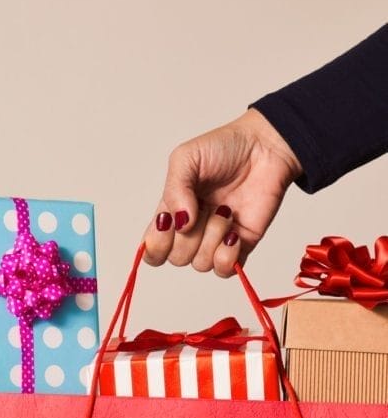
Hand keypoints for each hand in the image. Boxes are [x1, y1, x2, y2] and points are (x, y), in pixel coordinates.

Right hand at [142, 108, 301, 275]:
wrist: (266, 147)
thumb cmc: (224, 148)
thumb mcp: (185, 159)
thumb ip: (174, 190)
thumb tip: (180, 224)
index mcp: (171, 215)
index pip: (152, 250)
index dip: (156, 244)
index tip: (168, 221)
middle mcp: (191, 232)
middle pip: (176, 258)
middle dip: (189, 236)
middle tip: (204, 206)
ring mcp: (215, 241)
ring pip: (200, 264)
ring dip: (213, 236)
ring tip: (225, 210)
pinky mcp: (240, 246)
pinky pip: (225, 270)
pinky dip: (228, 255)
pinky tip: (234, 231)